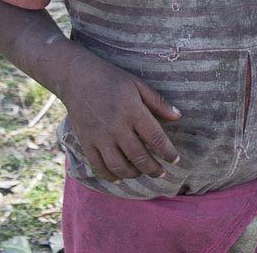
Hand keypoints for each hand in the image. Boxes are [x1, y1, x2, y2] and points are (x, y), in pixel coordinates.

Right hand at [63, 57, 180, 182]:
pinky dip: (110, 176)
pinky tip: (119, 178)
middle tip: (161, 173)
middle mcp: (117, 127)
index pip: (156, 138)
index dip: (168, 152)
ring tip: (142, 173)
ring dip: (134, 174)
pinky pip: (98, 166)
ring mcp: (100, 137)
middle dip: (153, 169)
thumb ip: (158, 102)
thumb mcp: (138, 85)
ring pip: (120, 167)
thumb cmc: (112, 79)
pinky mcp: (86, 142)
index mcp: (133, 111)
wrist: (78, 78)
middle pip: (139, 157)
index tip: (175, 160)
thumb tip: (178, 116)